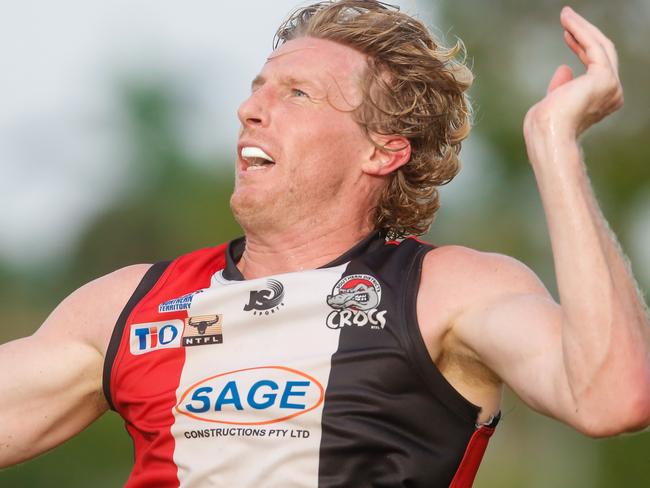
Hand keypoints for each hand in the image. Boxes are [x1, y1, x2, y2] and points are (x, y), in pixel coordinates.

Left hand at [524, 7, 623, 138]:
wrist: (548, 135)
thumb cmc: (544, 127)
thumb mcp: (553, 102)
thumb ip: (561, 87)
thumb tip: (565, 69)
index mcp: (600, 101)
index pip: (595, 66)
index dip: (582, 48)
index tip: (566, 34)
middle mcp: (612, 94)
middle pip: (602, 54)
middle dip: (584, 34)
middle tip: (567, 18)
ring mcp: (611, 86)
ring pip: (601, 47)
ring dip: (582, 28)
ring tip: (565, 15)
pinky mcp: (604, 77)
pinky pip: (594, 46)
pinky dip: (581, 30)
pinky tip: (567, 21)